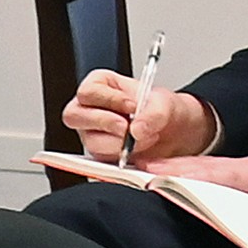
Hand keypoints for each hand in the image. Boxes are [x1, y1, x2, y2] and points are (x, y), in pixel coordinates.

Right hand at [62, 73, 208, 167]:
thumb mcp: (164, 103)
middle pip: (74, 116)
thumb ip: (153, 113)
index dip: (107, 99)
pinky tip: (137, 150)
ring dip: (117, 143)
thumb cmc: (160, 110)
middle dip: (104, 122)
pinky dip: (121, 157)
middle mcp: (90, 110)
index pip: (88, 91)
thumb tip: (136, 129)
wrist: (173, 133)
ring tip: (141, 139)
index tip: (132, 106)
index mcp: (100, 86)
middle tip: (127, 127)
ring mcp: (92, 134)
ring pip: (90, 141)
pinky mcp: (100, 155)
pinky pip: (102, 160)